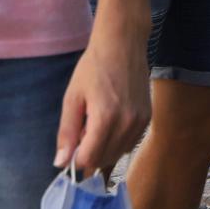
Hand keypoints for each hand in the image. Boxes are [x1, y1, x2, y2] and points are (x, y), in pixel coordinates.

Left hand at [54, 28, 151, 173]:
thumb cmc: (93, 67)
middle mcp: (127, 122)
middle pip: (104, 160)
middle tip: (83, 129)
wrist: (123, 45)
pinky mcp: (148, 118)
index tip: (71, 146)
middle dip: (89, 153)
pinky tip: (111, 122)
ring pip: (118, 154)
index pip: (89, 159)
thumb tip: (61, 163)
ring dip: (103, 148)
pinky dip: (117, 141)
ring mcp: (140, 121)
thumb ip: (67, 133)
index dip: (76, 158)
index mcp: (106, 117)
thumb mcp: (72, 98)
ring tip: (97, 123)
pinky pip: (129, 143)